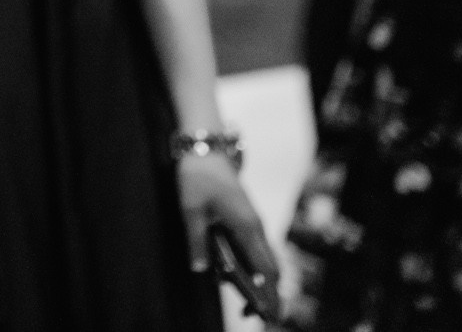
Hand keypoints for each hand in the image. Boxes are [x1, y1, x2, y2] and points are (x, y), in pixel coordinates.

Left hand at [177, 152, 279, 320]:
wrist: (206, 148)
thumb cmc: (199, 177)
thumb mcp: (191, 210)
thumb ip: (196, 241)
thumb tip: (200, 269)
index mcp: (247, 227)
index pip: (266, 269)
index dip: (269, 294)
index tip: (267, 313)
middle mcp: (256, 226)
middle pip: (270, 267)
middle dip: (268, 292)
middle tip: (255, 313)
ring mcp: (253, 222)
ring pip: (264, 257)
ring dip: (258, 278)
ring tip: (247, 299)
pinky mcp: (246, 218)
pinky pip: (255, 247)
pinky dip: (252, 264)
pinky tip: (236, 272)